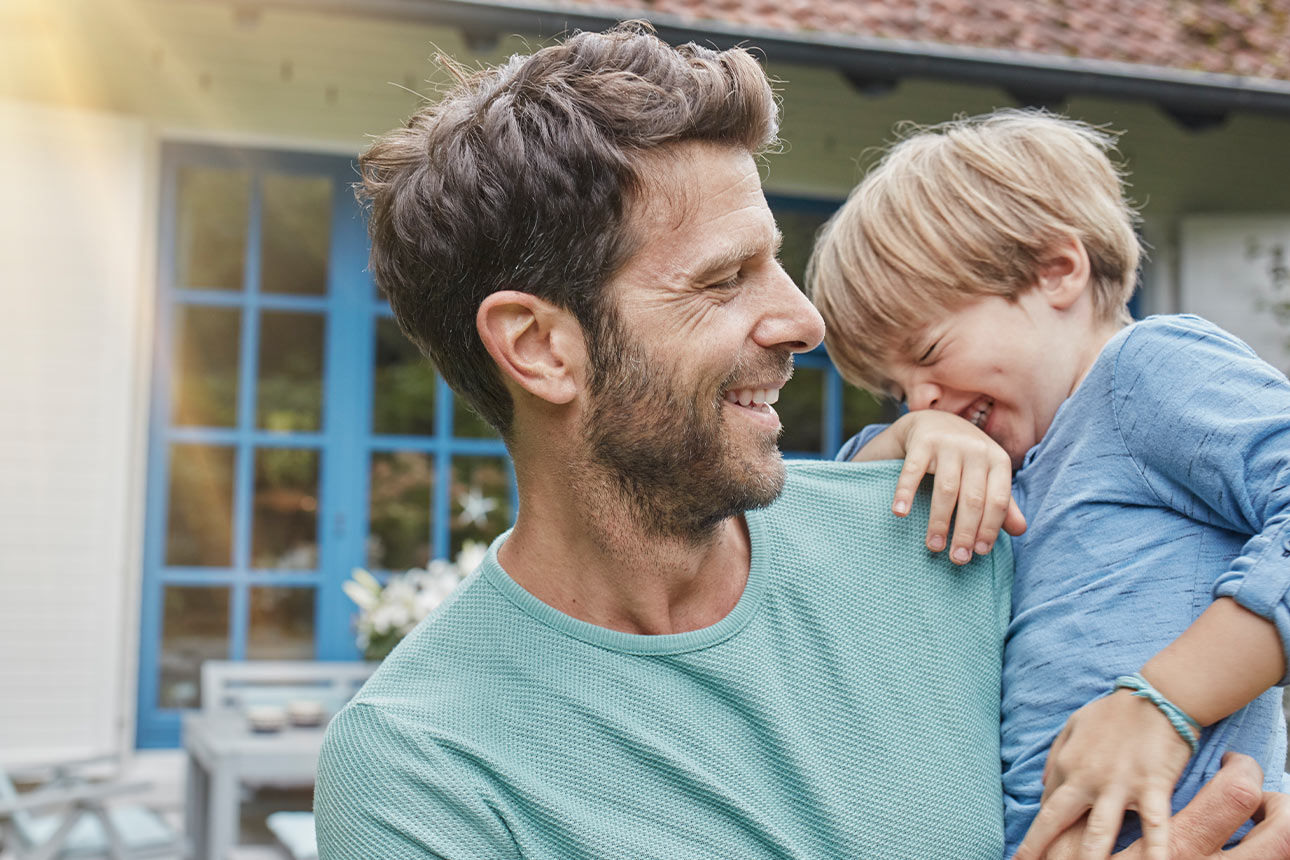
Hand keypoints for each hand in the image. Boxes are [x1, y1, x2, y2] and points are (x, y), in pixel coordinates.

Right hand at [886, 411, 1025, 562]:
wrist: (935, 421)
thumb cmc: (966, 459)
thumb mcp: (988, 476)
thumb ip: (1003, 504)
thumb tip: (1021, 531)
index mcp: (998, 460)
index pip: (998, 500)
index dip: (990, 529)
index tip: (979, 553)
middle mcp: (976, 449)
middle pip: (973, 499)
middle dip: (965, 532)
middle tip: (957, 559)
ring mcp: (949, 443)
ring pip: (946, 489)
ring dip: (940, 521)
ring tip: (934, 546)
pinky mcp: (922, 441)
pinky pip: (913, 471)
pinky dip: (905, 493)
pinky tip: (900, 514)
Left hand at [1016, 689, 1192, 859]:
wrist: (1156, 696)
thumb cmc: (1113, 712)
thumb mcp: (1073, 726)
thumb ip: (1056, 756)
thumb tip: (1041, 785)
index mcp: (1068, 764)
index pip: (1047, 806)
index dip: (1037, 834)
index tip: (1029, 854)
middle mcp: (1087, 778)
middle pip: (1057, 821)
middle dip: (1041, 850)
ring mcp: (1119, 784)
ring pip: (1099, 832)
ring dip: (1089, 859)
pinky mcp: (1152, 787)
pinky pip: (1154, 826)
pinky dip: (1154, 851)